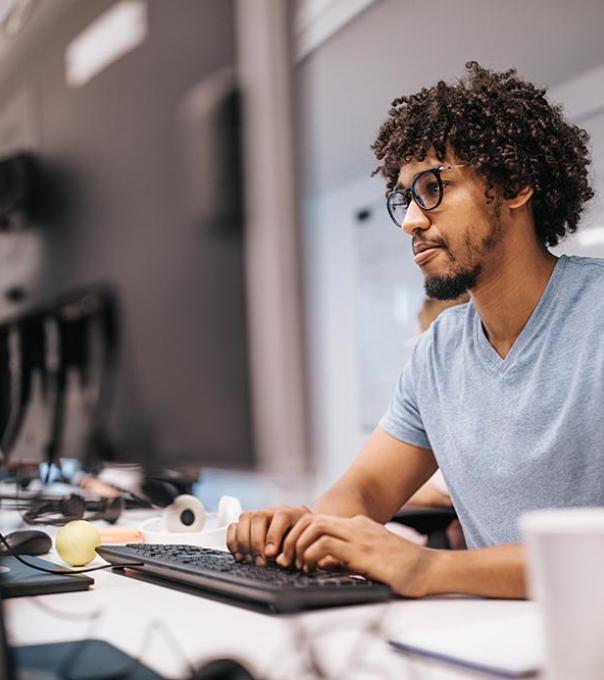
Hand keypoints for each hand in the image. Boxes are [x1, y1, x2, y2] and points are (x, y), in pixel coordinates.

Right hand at [226, 505, 310, 565]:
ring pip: (245, 518)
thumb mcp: (303, 548)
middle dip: (256, 541)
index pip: (281, 516)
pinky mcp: (247, 524)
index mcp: (294, 514)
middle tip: (259, 561)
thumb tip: (280, 561)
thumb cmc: (303, 545)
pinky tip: (240, 555)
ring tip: (249, 559)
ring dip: (244, 541)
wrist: (302, 538)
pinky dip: (233, 541)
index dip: (274, 535)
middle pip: (259, 516)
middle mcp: (275, 511)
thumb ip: (294, 553)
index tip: (270, 554)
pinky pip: (234, 526)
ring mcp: (260, 515)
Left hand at [289, 513, 435, 596]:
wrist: (430, 570)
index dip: (301, 536)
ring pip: (315, 527)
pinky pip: (326, 545)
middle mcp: (357, 526)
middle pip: (313, 519)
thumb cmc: (404, 569)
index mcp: (359, 525)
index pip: (320, 521)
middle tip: (288, 559)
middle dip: (293, 537)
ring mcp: (360, 536)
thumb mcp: (369, 560)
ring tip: (297, 565)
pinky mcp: (363, 552)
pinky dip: (311, 555)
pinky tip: (311, 568)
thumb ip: (346, 558)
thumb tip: (321, 563)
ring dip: (299, 545)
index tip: (294, 555)